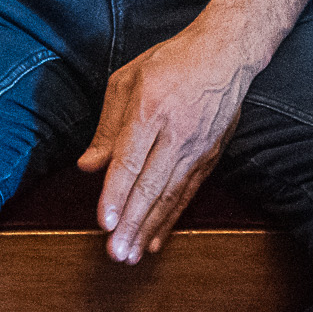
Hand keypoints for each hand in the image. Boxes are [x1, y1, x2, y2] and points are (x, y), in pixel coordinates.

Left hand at [76, 17, 264, 260]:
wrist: (224, 56)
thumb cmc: (168, 62)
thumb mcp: (126, 80)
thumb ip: (106, 126)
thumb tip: (88, 166)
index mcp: (150, 109)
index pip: (130, 160)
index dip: (116, 194)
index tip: (104, 222)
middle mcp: (176, 134)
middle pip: (151, 185)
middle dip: (132, 223)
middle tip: (115, 253)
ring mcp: (197, 149)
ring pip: (170, 196)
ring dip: (149, 229)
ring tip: (131, 255)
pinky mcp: (210, 158)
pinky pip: (188, 194)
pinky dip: (171, 219)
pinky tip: (156, 240)